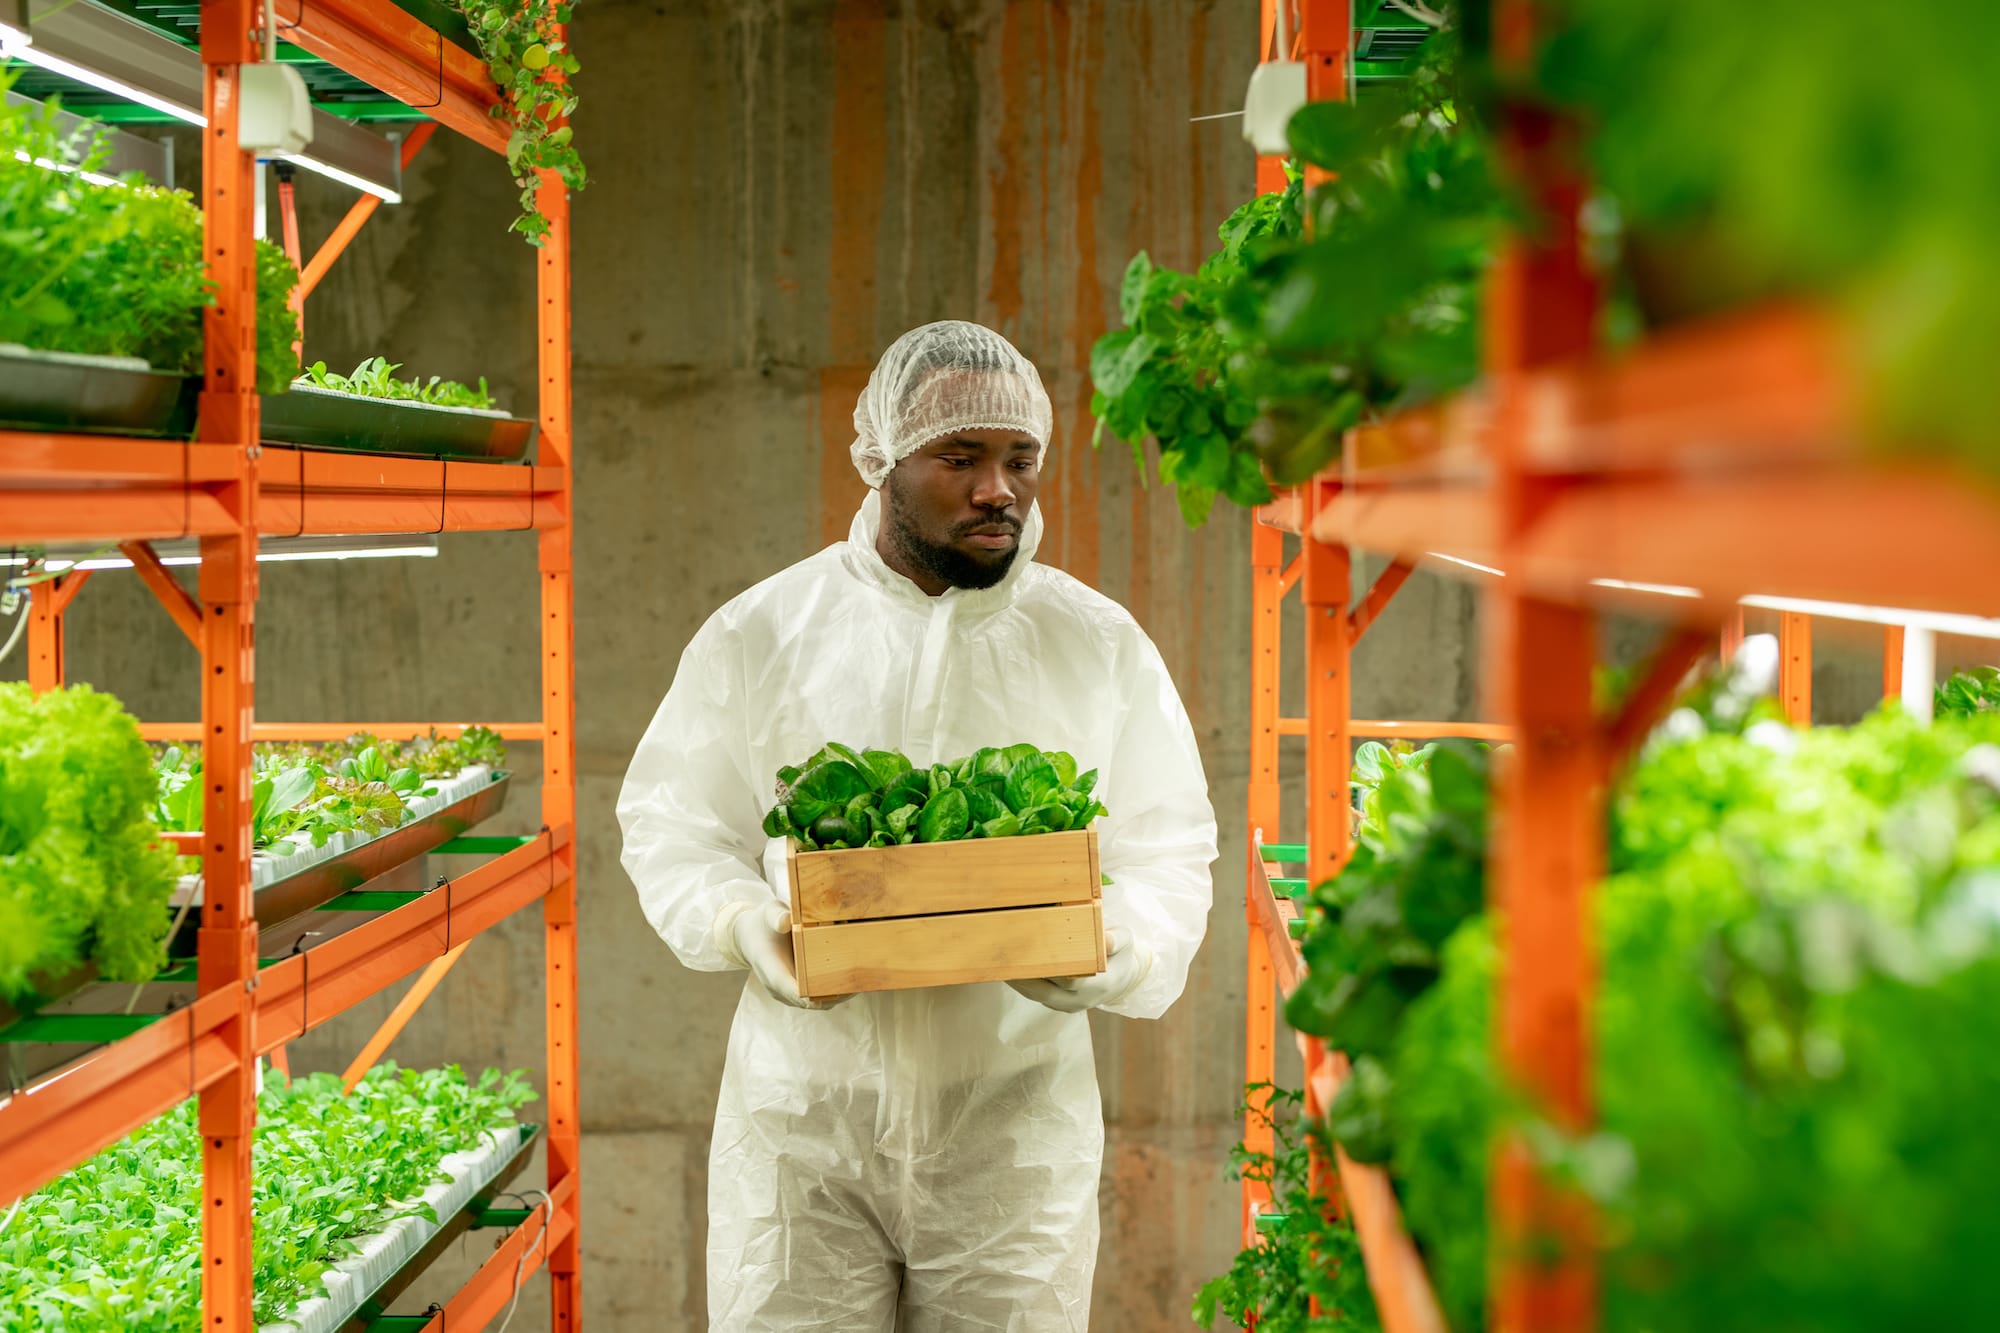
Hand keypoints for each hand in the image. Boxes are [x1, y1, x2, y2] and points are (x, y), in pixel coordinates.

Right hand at [720, 901, 848, 1009]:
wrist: (749, 936)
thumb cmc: (762, 923)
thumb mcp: (768, 913)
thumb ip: (776, 916)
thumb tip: (786, 922)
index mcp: (772, 971)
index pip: (793, 991)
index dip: (814, 995)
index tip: (836, 992)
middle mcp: (779, 988)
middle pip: (810, 1001)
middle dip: (835, 995)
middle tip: (860, 983)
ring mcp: (788, 992)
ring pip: (816, 1002)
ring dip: (837, 995)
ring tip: (862, 983)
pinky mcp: (797, 989)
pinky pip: (817, 997)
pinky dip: (833, 991)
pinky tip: (851, 980)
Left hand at [1007, 929, 1151, 1013]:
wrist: (1121, 978)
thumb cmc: (1121, 954)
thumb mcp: (1126, 941)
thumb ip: (1116, 939)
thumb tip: (1107, 939)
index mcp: (1100, 985)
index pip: (1071, 981)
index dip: (1051, 968)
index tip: (1034, 951)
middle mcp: (1082, 1000)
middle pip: (1047, 992)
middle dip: (1025, 976)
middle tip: (1007, 957)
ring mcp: (1069, 1005)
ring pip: (1038, 996)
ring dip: (1018, 981)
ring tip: (1001, 963)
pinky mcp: (1058, 1004)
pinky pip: (1037, 996)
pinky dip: (1022, 984)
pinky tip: (1009, 969)